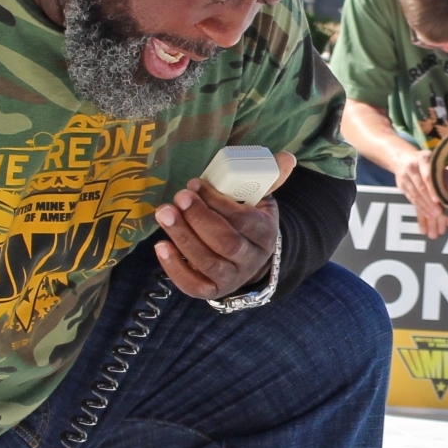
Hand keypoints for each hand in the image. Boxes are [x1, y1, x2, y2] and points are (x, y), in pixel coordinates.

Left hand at [154, 150, 295, 298]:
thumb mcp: (261, 201)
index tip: (195, 184)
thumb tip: (286, 157)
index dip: (218, 202)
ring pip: (207, 262)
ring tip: (164, 213)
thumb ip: (270, 178)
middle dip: (199, 218)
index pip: (244, 220)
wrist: (249, 260)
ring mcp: (231, 278)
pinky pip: (193, 285)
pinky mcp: (211, 290)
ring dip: (183, 236)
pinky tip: (161, 245)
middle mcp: (250, 260)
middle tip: (178, 197)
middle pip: (226, 243)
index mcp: (265, 234)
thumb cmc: (248, 223)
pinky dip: (175, 268)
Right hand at [393, 145, 447, 238]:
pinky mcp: (401, 186)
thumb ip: (441, 173)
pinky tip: (426, 213)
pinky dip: (419, 206)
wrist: (403, 158)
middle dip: (429, 202)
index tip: (439, 200)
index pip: (428, 176)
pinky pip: (411, 198)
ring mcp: (405, 177)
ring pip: (415, 194)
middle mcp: (412, 168)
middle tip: (438, 212)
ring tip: (434, 215)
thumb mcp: (434, 160)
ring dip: (425, 206)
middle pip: (420, 188)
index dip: (433, 189)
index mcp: (422, 159)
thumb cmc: (425, 161)